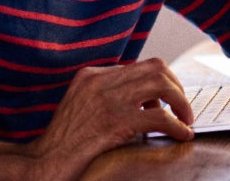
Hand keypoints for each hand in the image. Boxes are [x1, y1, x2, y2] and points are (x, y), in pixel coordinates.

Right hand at [24, 59, 194, 180]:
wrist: (43, 163)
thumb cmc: (63, 143)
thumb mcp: (80, 106)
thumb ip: (105, 96)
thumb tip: (143, 101)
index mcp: (90, 75)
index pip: (139, 66)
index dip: (160, 82)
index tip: (167, 100)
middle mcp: (99, 81)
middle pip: (155, 68)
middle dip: (176, 86)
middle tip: (182, 107)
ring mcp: (106, 100)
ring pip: (161, 85)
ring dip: (181, 102)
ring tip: (186, 119)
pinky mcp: (114, 122)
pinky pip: (159, 117)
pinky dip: (176, 125)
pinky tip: (182, 135)